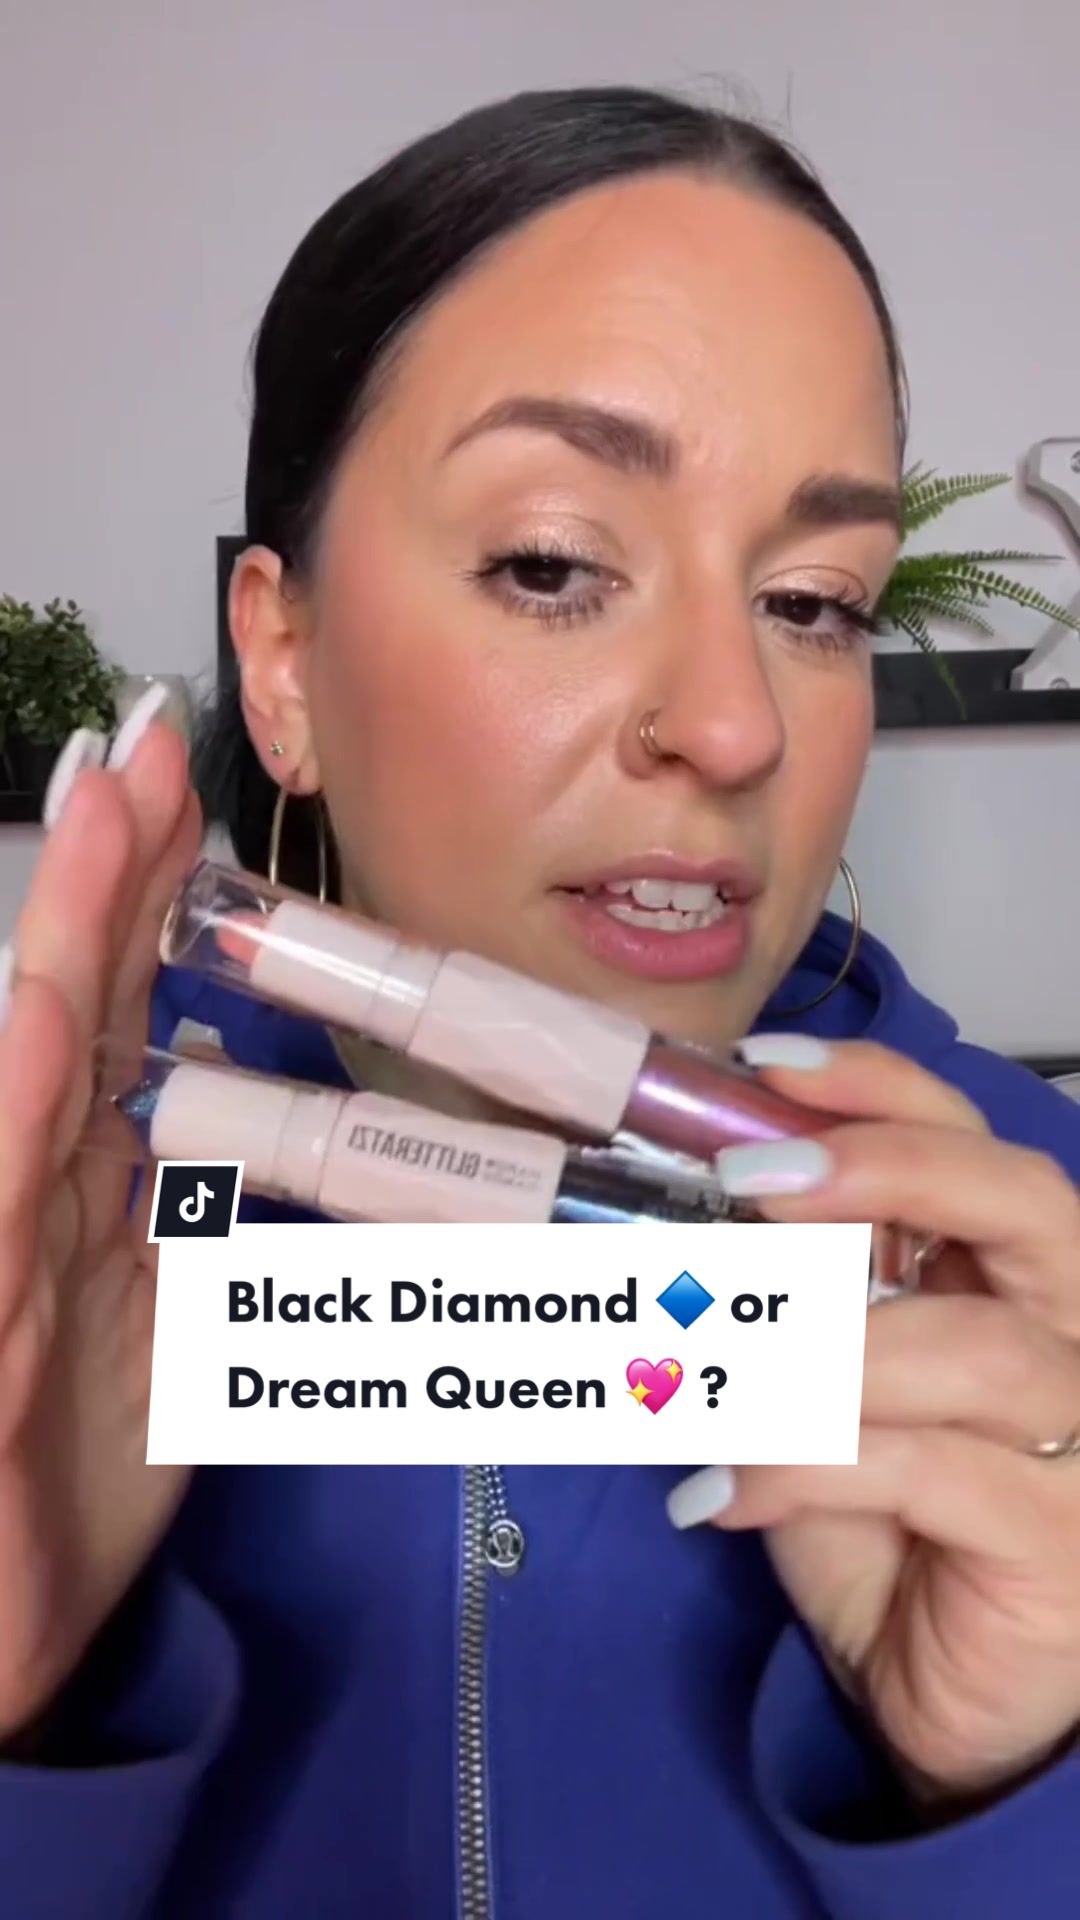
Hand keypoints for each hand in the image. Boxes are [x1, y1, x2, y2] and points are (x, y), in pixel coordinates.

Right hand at [0, 724, 200, 1739]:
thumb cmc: (69, 1476)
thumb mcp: (184, 1339)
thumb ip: (230, 1233)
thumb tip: (309, 1151)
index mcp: (90, 1183)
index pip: (120, 1004)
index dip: (148, 893)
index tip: (180, 783)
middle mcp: (37, 1187)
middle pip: (75, 998)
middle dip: (112, 868)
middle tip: (145, 738)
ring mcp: (0, 1247)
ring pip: (30, 1069)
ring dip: (65, 937)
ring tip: (98, 809)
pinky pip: (1, 1201)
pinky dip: (19, 1099)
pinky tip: (40, 1011)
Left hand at [697, 1041, 1079, 1799]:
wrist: (940, 1699)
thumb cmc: (881, 1520)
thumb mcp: (823, 1389)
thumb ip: (794, 1300)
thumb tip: (683, 1209)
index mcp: (1014, 1277)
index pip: (976, 1143)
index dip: (882, 1090)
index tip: (764, 1070)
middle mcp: (1075, 1337)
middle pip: (1028, 1205)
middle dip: (889, 1168)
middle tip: (757, 1181)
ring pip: (977, 1347)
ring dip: (822, 1349)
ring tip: (708, 1378)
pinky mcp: (1063, 1544)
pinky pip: (930, 1475)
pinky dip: (805, 1469)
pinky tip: (717, 1497)